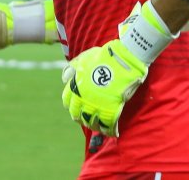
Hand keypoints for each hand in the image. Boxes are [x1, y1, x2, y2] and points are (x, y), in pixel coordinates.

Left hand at [60, 1, 176, 135]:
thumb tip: (64, 78)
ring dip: (95, 125)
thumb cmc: (105, 56)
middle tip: (87, 118)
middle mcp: (84, 97)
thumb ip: (73, 67)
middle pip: (77, 115)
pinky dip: (110, 131)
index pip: (67, 101)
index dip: (71, 105)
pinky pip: (108, 126)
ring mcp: (97, 105)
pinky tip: (113, 132)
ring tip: (99, 126)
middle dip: (81, 117)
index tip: (76, 106)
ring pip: (91, 122)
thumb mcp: (84, 57)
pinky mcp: (111, 109)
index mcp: (76, 85)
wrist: (124, 58)